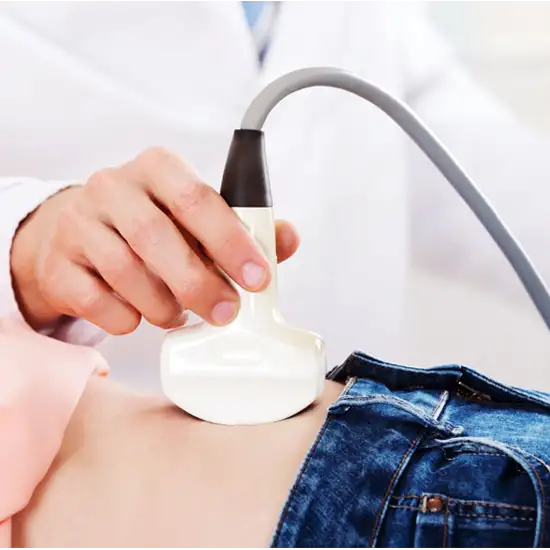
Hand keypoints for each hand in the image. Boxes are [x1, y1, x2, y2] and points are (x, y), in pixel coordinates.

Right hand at [10, 148, 299, 333]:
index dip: (230, 241)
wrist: (79, 236)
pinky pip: (97, 301)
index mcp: (156, 168)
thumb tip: (288, 239)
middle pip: (157, 238)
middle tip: (225, 312)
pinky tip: (140, 315)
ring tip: (180, 314)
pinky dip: (128, 318)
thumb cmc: (152, 226)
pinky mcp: (58, 264)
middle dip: (199, 284)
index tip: (257, 278)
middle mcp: (113, 187)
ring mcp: (79, 224)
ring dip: (164, 305)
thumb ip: (243, 229)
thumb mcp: (196, 219)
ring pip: (126, 273)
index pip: (197, 198)